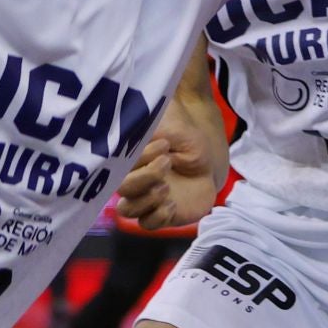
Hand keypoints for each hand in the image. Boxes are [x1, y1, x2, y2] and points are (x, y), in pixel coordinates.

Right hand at [116, 115, 220, 229]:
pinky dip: (158, 216)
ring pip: (128, 210)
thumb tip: (144, 103)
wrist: (207, 161)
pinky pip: (147, 224)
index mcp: (130, 160)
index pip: (120, 165)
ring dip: (147, 199)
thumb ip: (154, 123)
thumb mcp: (172, 127)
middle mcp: (132, 181)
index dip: (140, 158)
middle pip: (122, 189)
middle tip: (168, 163)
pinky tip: (173, 204)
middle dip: (145, 177)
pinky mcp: (160, 215)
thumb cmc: (186, 140)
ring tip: (168, 188)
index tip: (164, 145)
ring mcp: (144, 200)